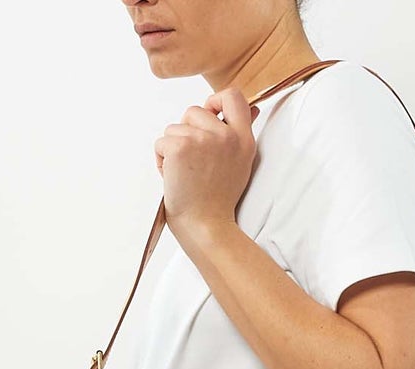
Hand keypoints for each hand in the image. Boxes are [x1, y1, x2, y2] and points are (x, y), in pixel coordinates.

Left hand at [154, 88, 259, 238]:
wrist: (206, 226)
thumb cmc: (218, 201)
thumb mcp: (240, 163)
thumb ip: (242, 133)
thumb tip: (254, 108)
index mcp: (243, 139)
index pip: (233, 96)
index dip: (216, 100)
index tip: (210, 115)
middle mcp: (225, 136)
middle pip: (194, 111)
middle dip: (186, 133)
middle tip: (193, 162)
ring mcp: (202, 140)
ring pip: (174, 127)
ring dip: (172, 148)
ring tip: (184, 173)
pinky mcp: (180, 147)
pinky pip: (161, 142)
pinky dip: (161, 159)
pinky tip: (173, 177)